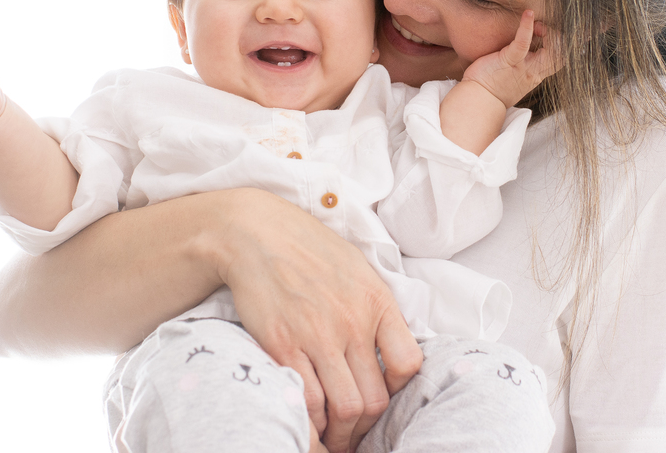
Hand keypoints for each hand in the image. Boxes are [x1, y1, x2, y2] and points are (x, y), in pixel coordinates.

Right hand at [208, 189, 422, 452]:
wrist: (257, 233)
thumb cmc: (308, 249)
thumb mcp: (358, 269)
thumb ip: (376, 306)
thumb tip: (389, 344)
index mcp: (377, 302)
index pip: (408, 364)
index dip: (398, 391)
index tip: (381, 396)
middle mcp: (353, 323)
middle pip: (375, 399)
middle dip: (364, 427)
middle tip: (352, 434)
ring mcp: (318, 336)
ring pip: (345, 409)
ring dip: (339, 434)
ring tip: (331, 437)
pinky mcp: (283, 345)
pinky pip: (307, 401)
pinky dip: (310, 422)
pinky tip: (307, 421)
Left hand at [460, 10, 561, 107]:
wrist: (477, 101)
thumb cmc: (491, 88)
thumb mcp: (514, 80)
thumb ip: (524, 68)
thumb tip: (527, 52)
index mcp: (535, 75)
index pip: (560, 60)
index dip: (560, 45)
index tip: (546, 36)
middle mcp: (533, 72)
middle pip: (562, 55)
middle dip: (559, 37)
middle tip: (544, 29)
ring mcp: (523, 67)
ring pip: (551, 50)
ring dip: (549, 32)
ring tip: (538, 24)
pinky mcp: (509, 61)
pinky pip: (523, 42)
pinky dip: (527, 26)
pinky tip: (528, 13)